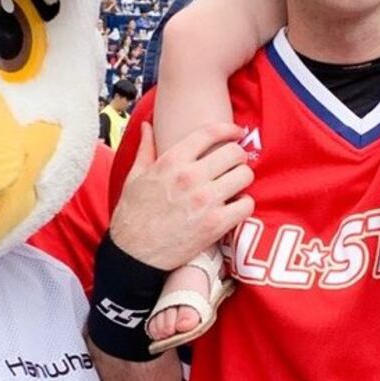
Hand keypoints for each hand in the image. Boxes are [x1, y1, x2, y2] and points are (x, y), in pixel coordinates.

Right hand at [109, 121, 254, 272]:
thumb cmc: (132, 214)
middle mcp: (190, 177)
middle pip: (234, 153)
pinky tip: (234, 207)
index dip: (228, 129)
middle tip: (234, 165)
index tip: (236, 133)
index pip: (210, 133)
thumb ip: (146, 148)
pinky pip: (247, 205)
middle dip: (237, 157)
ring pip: (245, 176)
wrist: (134, 254)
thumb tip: (147, 125)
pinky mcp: (215, 224)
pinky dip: (244, 205)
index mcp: (171, 161)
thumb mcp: (134, 176)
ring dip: (242, 180)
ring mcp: (205, 200)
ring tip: (234, 186)